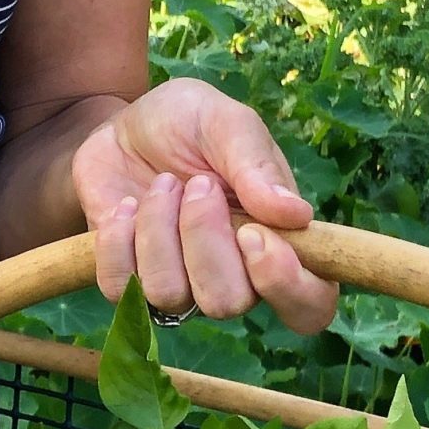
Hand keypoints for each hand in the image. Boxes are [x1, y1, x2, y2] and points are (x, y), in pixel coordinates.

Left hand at [71, 77, 338, 333]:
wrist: (125, 125)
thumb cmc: (189, 123)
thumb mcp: (226, 123)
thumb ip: (257, 166)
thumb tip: (297, 215)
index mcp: (278, 242)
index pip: (310, 304)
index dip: (286, 286)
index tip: (252, 234)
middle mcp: (234, 275)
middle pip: (227, 302)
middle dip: (204, 238)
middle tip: (198, 184)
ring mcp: (179, 282)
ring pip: (169, 295)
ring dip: (159, 229)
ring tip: (163, 185)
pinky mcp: (129, 278)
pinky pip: (121, 286)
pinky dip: (118, 239)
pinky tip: (127, 205)